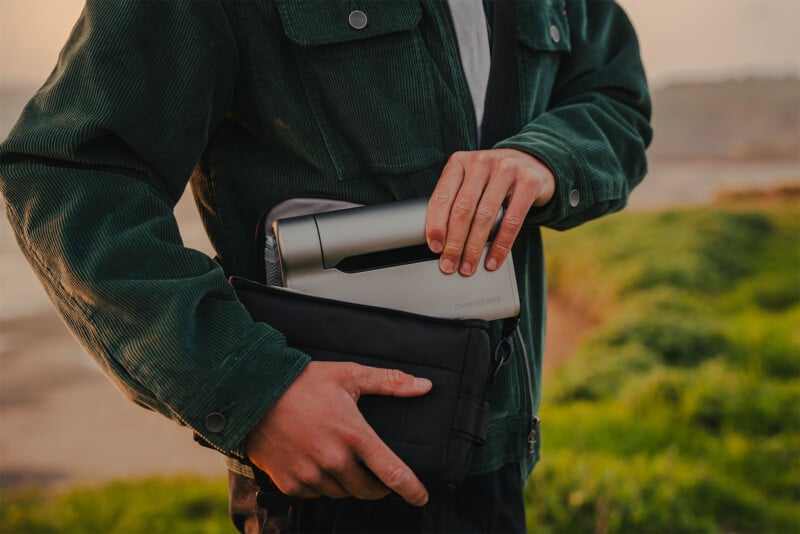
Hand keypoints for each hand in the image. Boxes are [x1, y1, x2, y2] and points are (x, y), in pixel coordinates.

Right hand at [245, 361, 431, 504]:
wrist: (254, 393)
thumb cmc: (304, 382)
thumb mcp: (349, 375)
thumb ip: (389, 382)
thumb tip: (424, 386)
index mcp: (354, 435)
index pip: (392, 472)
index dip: (411, 489)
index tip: (421, 497)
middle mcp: (334, 460)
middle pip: (368, 490)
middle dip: (377, 486)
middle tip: (376, 473)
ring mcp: (310, 474)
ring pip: (342, 493)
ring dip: (348, 484)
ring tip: (342, 462)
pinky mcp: (289, 482)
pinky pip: (316, 494)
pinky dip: (322, 485)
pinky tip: (318, 465)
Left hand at [425, 148, 554, 275]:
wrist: (532, 164)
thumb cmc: (493, 180)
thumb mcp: (470, 181)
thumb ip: (455, 201)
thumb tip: (440, 242)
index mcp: (459, 162)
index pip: (442, 196)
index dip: (436, 225)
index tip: (435, 247)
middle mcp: (481, 162)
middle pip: (462, 209)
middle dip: (454, 243)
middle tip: (450, 265)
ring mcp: (506, 169)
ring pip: (485, 217)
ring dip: (474, 248)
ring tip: (468, 267)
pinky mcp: (529, 181)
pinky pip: (512, 221)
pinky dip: (501, 246)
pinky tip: (493, 261)